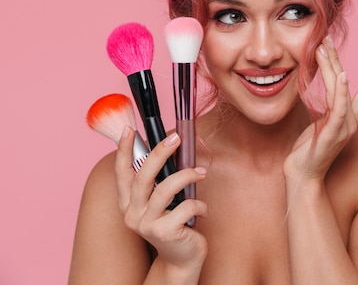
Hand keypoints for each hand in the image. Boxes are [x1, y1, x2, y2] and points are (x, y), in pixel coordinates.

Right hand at [115, 130, 207, 269]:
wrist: (181, 260)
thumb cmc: (175, 224)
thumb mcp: (164, 202)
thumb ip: (161, 181)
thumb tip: (173, 148)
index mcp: (129, 203)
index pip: (122, 172)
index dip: (124, 150)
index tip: (129, 130)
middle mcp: (133, 213)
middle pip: (143, 176)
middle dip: (160, 152)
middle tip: (176, 138)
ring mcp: (147, 224)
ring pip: (166, 189)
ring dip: (187, 176)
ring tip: (201, 172)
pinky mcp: (165, 233)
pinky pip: (186, 206)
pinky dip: (199, 204)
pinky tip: (203, 211)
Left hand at [284, 36, 357, 180]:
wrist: (303, 177)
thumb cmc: (310, 150)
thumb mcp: (321, 123)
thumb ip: (328, 108)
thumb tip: (326, 91)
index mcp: (349, 118)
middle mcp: (350, 122)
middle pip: (348, 84)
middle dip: (338, 59)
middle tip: (327, 37)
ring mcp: (342, 129)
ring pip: (339, 92)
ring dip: (332, 68)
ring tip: (324, 48)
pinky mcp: (330, 136)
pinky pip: (337, 110)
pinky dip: (340, 92)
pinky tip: (342, 75)